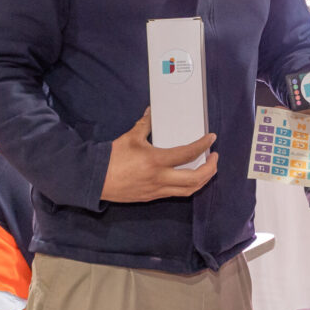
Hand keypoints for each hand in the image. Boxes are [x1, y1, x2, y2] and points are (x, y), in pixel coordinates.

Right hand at [100, 109, 218, 202]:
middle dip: (210, 169)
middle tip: (214, 157)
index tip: (212, 139)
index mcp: (156, 161)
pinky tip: (191, 178)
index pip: (187, 154)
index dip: (203, 146)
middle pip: (195, 179)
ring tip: (207, 168)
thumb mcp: (131, 137)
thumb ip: (146, 124)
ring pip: (189, 190)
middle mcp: (160, 178)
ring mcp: (157, 190)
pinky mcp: (152, 197)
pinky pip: (176, 194)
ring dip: (203, 180)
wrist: (94, 179)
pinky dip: (189, 186)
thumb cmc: (112, 157)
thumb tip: (152, 111)